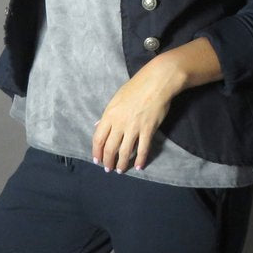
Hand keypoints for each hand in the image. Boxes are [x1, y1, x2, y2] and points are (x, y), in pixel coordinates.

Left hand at [91, 59, 183, 173]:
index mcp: (109, 114)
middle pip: (110, 148)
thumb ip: (107, 114)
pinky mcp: (148, 130)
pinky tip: (139, 166)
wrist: (156, 82)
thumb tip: (97, 126)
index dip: (97, 152)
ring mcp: (134, 127)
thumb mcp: (117, 98)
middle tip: (108, 168)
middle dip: (108, 161)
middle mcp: (119, 123)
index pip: (98, 138)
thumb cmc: (136, 87)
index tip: (97, 160)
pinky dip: (140, 160)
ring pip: (124, 152)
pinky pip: (142, 149)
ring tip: (121, 170)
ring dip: (122, 164)